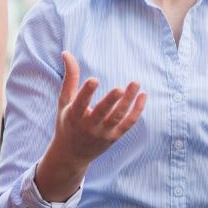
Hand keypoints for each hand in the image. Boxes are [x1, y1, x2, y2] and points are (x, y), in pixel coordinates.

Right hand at [52, 51, 146, 165]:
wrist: (71, 154)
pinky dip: (137, 111)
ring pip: (118, 117)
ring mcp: (103, 133)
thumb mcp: (65, 101)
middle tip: (120, 88)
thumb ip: (70, 78)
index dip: (86, 93)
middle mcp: (89, 126)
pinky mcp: (114, 137)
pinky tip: (143, 96)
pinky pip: (128, 123)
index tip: (94, 80)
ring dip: (128, 101)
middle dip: (111, 101)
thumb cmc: (67, 122)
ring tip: (135, 83)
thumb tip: (66, 53)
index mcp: (74, 116)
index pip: (80, 104)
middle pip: (102, 113)